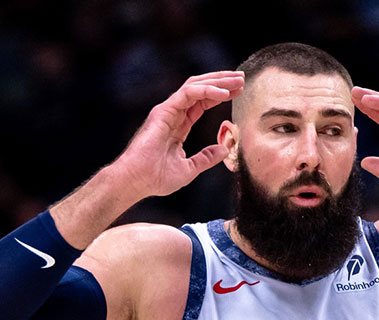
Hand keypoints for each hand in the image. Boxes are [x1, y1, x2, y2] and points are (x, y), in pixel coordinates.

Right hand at [113, 71, 244, 198]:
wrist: (136, 181)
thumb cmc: (156, 178)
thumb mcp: (189, 169)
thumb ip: (206, 157)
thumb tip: (225, 149)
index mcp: (179, 125)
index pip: (203, 102)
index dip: (221, 95)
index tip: (238, 92)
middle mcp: (173, 113)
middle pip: (201, 89)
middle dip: (222, 82)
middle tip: (242, 79)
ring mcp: (168, 110)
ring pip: (195, 85)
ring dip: (218, 81)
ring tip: (237, 81)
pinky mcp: (164, 111)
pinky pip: (189, 93)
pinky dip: (208, 90)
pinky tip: (224, 93)